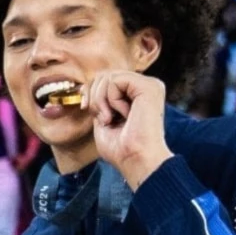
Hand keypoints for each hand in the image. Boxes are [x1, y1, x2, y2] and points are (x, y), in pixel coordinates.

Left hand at [90, 70, 172, 188]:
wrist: (136, 160)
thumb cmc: (121, 149)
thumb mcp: (103, 120)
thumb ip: (99, 101)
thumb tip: (86, 87)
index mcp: (137, 94)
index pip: (106, 79)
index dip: (90, 91)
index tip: (85, 108)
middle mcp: (145, 86)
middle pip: (104, 74)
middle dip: (94, 96)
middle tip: (103, 118)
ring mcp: (149, 85)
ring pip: (108, 76)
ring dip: (100, 100)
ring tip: (111, 118)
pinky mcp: (149, 86)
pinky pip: (115, 80)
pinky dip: (110, 99)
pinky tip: (122, 114)